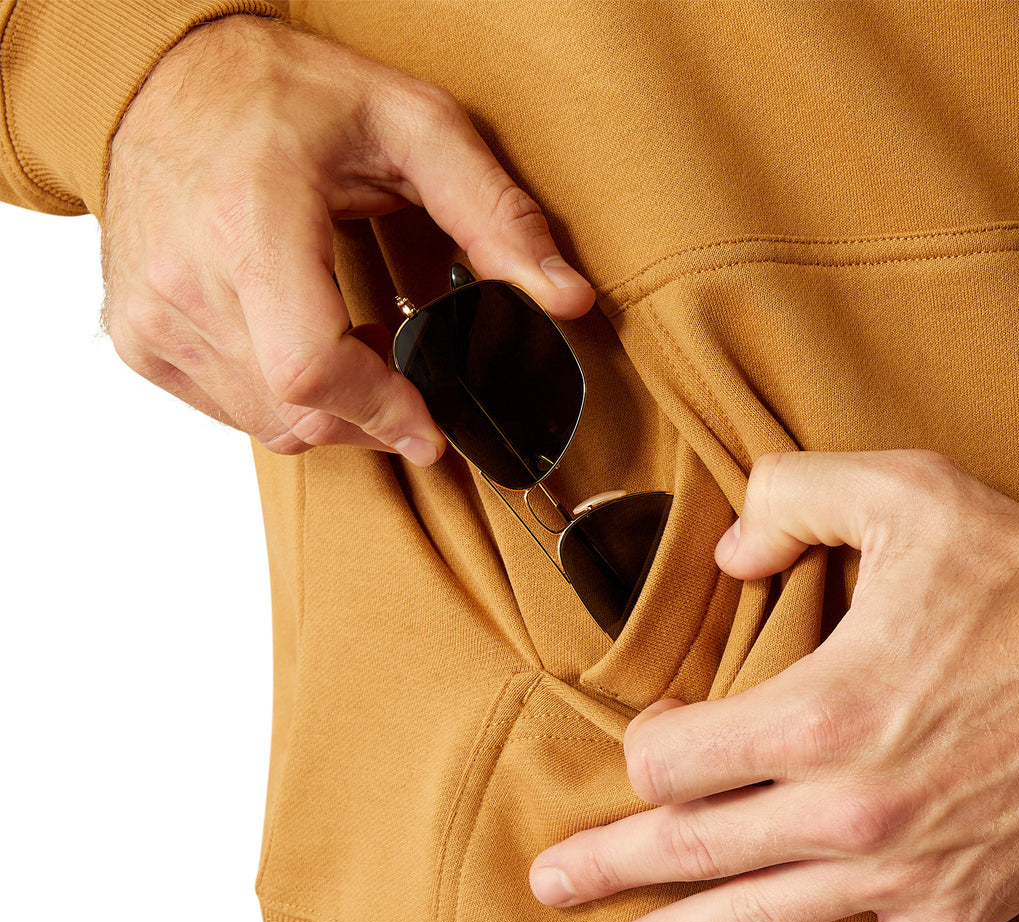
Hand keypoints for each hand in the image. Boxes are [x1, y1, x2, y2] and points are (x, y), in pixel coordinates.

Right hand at [102, 15, 593, 458]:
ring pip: (268, 425)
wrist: (159, 79)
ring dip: (332, 410)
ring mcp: (153, 314)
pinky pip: (230, 412)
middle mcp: (186, 277)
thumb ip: (495, 214)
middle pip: (297, 414)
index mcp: (250, 220)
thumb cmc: (281, 94)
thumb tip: (564, 299)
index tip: (429, 429)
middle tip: (405, 373)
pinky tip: (302, 341)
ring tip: (355, 341)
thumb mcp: (411, 126)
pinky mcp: (138, 337)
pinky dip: (282, 399)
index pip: (312, 370)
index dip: (381, 413)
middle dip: (372, 417)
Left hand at [530, 450, 1018, 921]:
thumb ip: (794, 498)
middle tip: (549, 884)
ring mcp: (901, 869)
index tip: (654, 736)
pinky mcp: (958, 907)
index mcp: (821, 710)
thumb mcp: (909, 493)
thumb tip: (724, 553)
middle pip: (691, 849)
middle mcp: (847, 805)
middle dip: (610, 865)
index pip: (676, 760)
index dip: (646, 747)